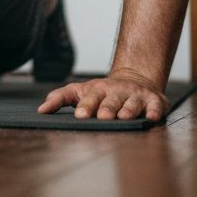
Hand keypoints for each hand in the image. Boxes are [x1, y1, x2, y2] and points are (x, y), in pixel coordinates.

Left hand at [36, 69, 168, 121]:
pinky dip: (154, 112)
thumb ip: (59, 98)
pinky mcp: (154, 101)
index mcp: (97, 91)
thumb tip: (40, 110)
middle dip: (107, 109)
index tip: (79, 116)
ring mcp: (136, 96)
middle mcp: (117, 92)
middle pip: (111, 101)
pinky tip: (152, 117)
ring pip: (132, 104)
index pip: (89, 98)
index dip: (85, 106)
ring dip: (128, 111)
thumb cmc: (102, 91)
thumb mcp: (79, 91)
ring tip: (124, 118)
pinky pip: (155, 107)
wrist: (134, 79)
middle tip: (103, 117)